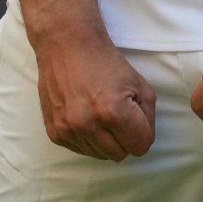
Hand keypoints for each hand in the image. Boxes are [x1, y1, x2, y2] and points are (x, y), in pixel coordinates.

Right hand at [33, 33, 156, 160]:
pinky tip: (85, 116)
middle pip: (120, 155)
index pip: (140, 147)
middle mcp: (88, 125)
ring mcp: (68, 130)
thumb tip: (144, 139)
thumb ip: (148, 116)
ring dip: (104, 140)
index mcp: (113, 111)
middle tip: (118, 116)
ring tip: (99, 113)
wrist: (67, 46)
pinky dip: (87, 139)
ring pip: (99, 155)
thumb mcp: (139, 84)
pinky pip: (81, 150)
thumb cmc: (106, 62)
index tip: (136, 119)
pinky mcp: (54, 133)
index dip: (142, 133)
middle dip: (124, 139)